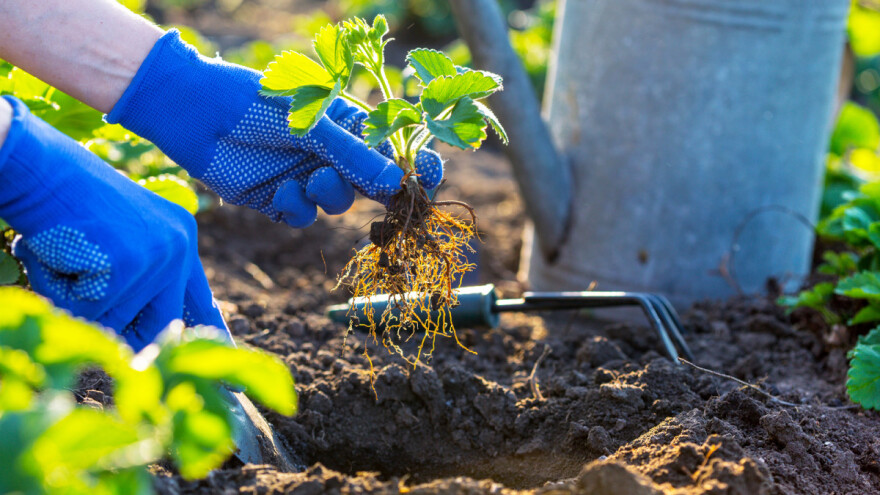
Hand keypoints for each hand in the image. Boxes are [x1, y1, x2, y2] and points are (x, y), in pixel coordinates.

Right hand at [0, 96, 228, 350]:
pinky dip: (60, 288)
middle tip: (105, 308)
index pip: (200, 300)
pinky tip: (58, 250)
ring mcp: (156, 255)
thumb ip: (142, 281)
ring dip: (76, 298)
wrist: (34, 163)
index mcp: (181, 239)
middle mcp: (179, 247)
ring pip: (112, 320)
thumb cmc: (64, 202)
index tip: (227, 371)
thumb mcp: (117, 238)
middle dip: (127, 331)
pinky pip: (87, 308)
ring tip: (66, 252)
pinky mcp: (128, 263)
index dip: (208, 337)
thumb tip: (150, 342)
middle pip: (161, 325)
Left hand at [106, 30, 443, 227]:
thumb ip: (353, 156)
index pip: (396, 148)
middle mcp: (332, 152)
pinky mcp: (279, 198)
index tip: (427, 181)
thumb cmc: (256, 101)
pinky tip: (278, 188)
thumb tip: (398, 186)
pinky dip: (296, 206)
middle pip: (373, 183)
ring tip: (311, 178)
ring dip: (330, 196)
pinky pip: (303, 216)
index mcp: (348, 124)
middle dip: (381, 194)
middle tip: (391, 201)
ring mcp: (306, 176)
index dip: (417, 166)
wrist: (193, 111)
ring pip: (339, 204)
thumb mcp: (311, 124)